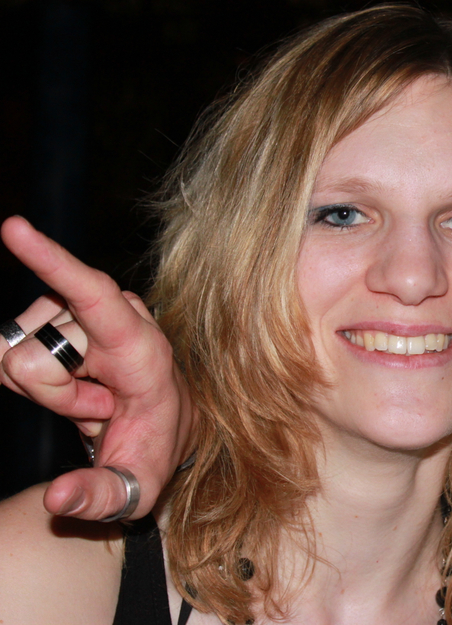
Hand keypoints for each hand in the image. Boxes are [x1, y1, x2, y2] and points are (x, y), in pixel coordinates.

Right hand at [1, 215, 191, 520]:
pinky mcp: (52, 323)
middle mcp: (111, 317)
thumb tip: (57, 501)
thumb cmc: (152, 451)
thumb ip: (99, 496)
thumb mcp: (135, 487)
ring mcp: (78, 317)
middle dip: (54, 396)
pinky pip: (6, 355)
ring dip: (48, 390)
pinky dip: (32, 384)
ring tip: (94, 401)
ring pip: (17, 355)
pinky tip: (74, 391)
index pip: (93, 294)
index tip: (14, 229)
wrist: (158, 431)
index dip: (53, 263)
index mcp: (141, 346)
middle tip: (101, 410)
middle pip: (35, 354)